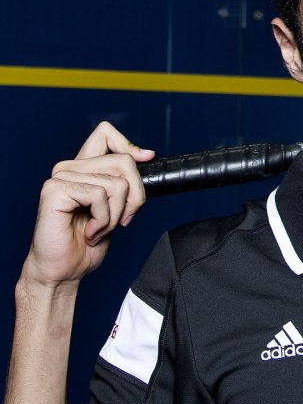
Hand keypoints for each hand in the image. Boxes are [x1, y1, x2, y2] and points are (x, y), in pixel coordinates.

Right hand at [22, 122, 154, 288]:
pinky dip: (103, 220)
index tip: (146, 158)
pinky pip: (100, 196)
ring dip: (116, 215)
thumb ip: (124, 182)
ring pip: (117, 183)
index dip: (129, 145)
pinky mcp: (55, 189)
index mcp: (84, 168)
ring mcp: (61, 177)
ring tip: (99, 228)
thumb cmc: (87, 243)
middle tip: (121, 221)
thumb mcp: (116, 208)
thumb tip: (147, 155)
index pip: (106, 133)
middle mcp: (70, 167)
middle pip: (124, 162)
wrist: (64, 270)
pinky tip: (89, 232)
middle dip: (135, 197)